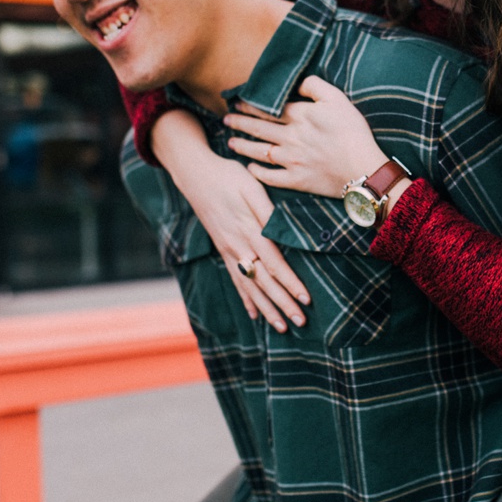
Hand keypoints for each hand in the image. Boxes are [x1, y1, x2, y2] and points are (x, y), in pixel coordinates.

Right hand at [151, 110, 310, 331]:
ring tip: (282, 327)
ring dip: (267, 308)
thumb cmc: (229, 177)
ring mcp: (229, 250)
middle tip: (300, 323)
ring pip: (250, 286)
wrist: (196, 175)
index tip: (306, 300)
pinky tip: (254, 314)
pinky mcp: (223, 250)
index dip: (291, 283)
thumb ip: (266, 212)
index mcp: (249, 231)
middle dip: (283, 304)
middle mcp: (238, 246)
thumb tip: (281, 234)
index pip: (274, 264)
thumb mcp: (251, 187)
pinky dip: (246, 298)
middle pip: (264, 281)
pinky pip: (235, 279)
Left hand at [224, 76, 387, 197]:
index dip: (250, 105)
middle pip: (259, 129)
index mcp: (300, 117)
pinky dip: (258, 172)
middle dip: (240, 123)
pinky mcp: (296, 180)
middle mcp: (290, 138)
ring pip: (259, 151)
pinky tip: (250, 168)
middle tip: (226, 120)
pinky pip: (271, 177)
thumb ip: (315, 86)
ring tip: (231, 142)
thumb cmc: (353, 132)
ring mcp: (291, 161)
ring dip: (243, 146)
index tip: (237, 102)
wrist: (363, 168)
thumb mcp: (338, 99)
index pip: (268, 108)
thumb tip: (296, 83)